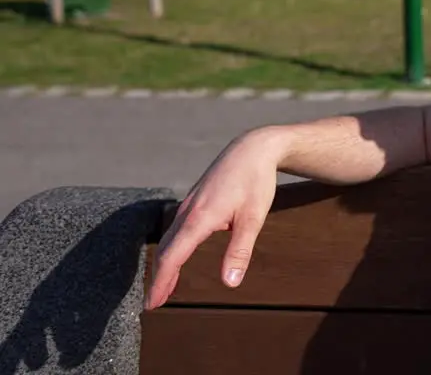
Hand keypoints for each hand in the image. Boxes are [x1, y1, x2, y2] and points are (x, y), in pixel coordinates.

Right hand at [145, 129, 284, 309]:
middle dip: (158, 278)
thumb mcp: (253, 218)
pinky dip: (172, 248)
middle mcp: (187, 212)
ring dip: (165, 264)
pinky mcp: (194, 201)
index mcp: (199, 219)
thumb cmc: (256, 182)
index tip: (152, 303)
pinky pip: (176, 229)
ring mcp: (188, 205)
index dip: (161, 282)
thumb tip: (230, 283)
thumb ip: (240, 251)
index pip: (172, 257)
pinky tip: (177, 257)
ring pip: (169, 239)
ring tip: (164, 288)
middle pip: (165, 251)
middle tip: (153, 303)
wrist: (253, 148)